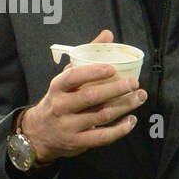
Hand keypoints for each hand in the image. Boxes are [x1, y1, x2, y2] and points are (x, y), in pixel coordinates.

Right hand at [20, 29, 146, 164]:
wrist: (38, 134)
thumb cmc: (58, 100)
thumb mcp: (64, 79)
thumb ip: (86, 57)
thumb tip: (107, 35)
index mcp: (57, 87)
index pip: (73, 77)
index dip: (93, 72)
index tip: (112, 68)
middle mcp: (61, 107)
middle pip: (91, 97)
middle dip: (116, 89)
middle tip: (134, 83)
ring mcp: (69, 126)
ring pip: (101, 116)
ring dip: (124, 106)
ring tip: (140, 97)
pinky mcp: (78, 142)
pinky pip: (102, 137)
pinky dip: (120, 130)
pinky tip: (131, 120)